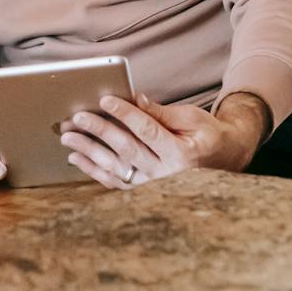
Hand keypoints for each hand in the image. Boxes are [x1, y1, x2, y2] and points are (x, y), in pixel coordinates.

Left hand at [61, 93, 269, 189]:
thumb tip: (134, 99)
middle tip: (77, 117)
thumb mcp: (192, 119)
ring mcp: (152, 187)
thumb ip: (161, 113)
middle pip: (126, 149)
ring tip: (68, 136)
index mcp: (180, 154)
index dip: (125, 114)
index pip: (147, 131)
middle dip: (99, 131)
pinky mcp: (143, 191)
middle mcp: (165, 174)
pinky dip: (93, 170)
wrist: (223, 160)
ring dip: (88, 152)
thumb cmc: (208, 135)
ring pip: (115, 168)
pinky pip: (114, 182)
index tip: (105, 99)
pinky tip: (75, 158)